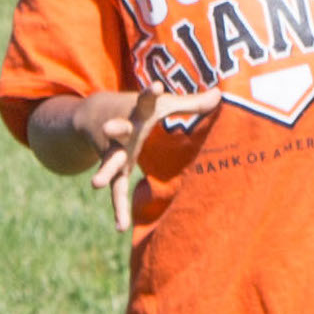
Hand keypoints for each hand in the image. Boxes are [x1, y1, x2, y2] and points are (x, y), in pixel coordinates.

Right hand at [76, 84, 221, 232]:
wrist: (92, 115)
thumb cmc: (137, 109)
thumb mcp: (162, 104)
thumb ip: (190, 103)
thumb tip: (221, 95)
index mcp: (136, 112)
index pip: (145, 101)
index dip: (150, 94)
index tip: (156, 86)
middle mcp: (122, 130)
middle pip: (117, 129)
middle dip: (113, 129)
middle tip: (109, 128)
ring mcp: (114, 151)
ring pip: (109, 162)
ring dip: (104, 171)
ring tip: (96, 184)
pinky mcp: (113, 169)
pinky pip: (116, 190)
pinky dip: (118, 208)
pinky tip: (121, 227)